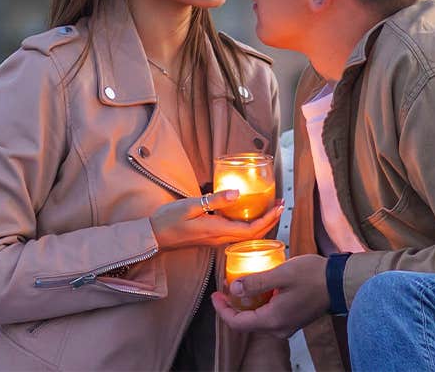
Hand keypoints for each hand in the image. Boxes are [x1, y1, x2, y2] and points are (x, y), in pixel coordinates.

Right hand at [150, 190, 282, 250]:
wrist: (153, 237)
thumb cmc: (168, 220)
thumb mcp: (190, 205)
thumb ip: (214, 200)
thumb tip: (237, 193)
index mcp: (217, 230)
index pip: (251, 229)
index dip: (268, 219)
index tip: (279, 207)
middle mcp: (219, 238)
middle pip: (253, 234)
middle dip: (270, 221)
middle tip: (281, 205)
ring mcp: (215, 240)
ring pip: (246, 235)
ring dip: (261, 223)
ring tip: (270, 208)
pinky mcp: (211, 238)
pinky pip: (236, 234)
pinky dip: (249, 225)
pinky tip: (249, 214)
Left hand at [211, 254, 329, 338]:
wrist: (340, 283)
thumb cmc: (314, 276)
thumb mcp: (281, 274)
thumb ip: (256, 282)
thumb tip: (234, 289)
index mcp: (273, 320)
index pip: (237, 323)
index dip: (222, 310)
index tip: (215, 295)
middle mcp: (278, 327)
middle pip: (246, 323)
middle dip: (232, 307)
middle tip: (225, 288)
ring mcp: (287, 325)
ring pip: (258, 319)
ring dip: (246, 305)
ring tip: (240, 284)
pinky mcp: (293, 319)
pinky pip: (269, 316)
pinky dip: (259, 304)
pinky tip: (260, 288)